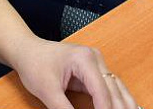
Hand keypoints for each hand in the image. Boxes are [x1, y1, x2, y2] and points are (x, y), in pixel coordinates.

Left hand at [10, 37, 137, 108]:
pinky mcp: (95, 71)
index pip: (101, 90)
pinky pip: (111, 87)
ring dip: (124, 105)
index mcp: (84, 59)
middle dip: (119, 108)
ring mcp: (97, 63)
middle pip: (114, 89)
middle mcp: (95, 59)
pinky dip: (118, 100)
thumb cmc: (35, 65)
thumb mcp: (47, 91)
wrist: (28, 51)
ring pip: (117, 88)